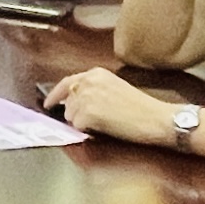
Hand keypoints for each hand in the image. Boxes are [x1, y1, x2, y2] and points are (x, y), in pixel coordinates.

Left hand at [41, 65, 184, 147]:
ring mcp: (86, 97)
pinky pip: (77, 127)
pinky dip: (88, 131)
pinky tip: (106, 127)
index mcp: (95, 73)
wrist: (156, 118)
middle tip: (95, 121)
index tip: (48, 104)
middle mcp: (88, 81)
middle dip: (75, 113)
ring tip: (106, 122)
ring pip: (70, 116)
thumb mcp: (115, 88)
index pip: (67, 82)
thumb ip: (94, 89)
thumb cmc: (141, 108)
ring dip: (83, 122)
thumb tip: (74, 101)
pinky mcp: (87, 113)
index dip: (55, 95)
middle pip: (67, 102)